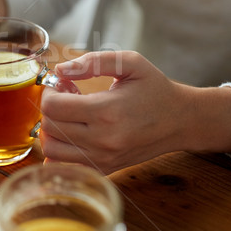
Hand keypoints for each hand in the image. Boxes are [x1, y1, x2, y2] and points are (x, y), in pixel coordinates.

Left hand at [39, 51, 230, 173]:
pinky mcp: (104, 169)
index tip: (61, 83)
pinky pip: (64, 165)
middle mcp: (102, 140)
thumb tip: (61, 70)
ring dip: (51, 129)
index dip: (50, 91)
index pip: (53, 107)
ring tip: (69, 114)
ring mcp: (103, 158)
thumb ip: (93, 62)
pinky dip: (59, 149)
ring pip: (51, 149)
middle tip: (66, 95)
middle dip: (50, 108)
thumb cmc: (155, 89)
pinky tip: (73, 132)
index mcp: (107, 111)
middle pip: (49, 127)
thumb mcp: (131, 63)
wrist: (182, 121)